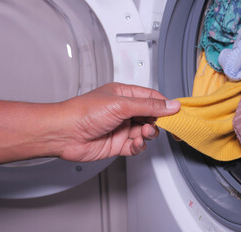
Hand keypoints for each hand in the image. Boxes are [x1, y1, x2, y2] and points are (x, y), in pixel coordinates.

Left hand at [59, 83, 179, 161]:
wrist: (64, 134)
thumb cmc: (83, 112)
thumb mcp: (121, 104)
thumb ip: (149, 105)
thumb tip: (171, 104)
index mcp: (124, 94)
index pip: (152, 97)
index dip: (165, 105)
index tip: (176, 112)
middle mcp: (124, 111)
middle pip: (151, 115)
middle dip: (156, 121)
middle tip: (156, 125)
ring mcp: (121, 127)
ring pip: (145, 132)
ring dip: (147, 134)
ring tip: (142, 133)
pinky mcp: (118, 144)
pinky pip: (136, 146)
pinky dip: (139, 146)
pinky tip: (135, 143)